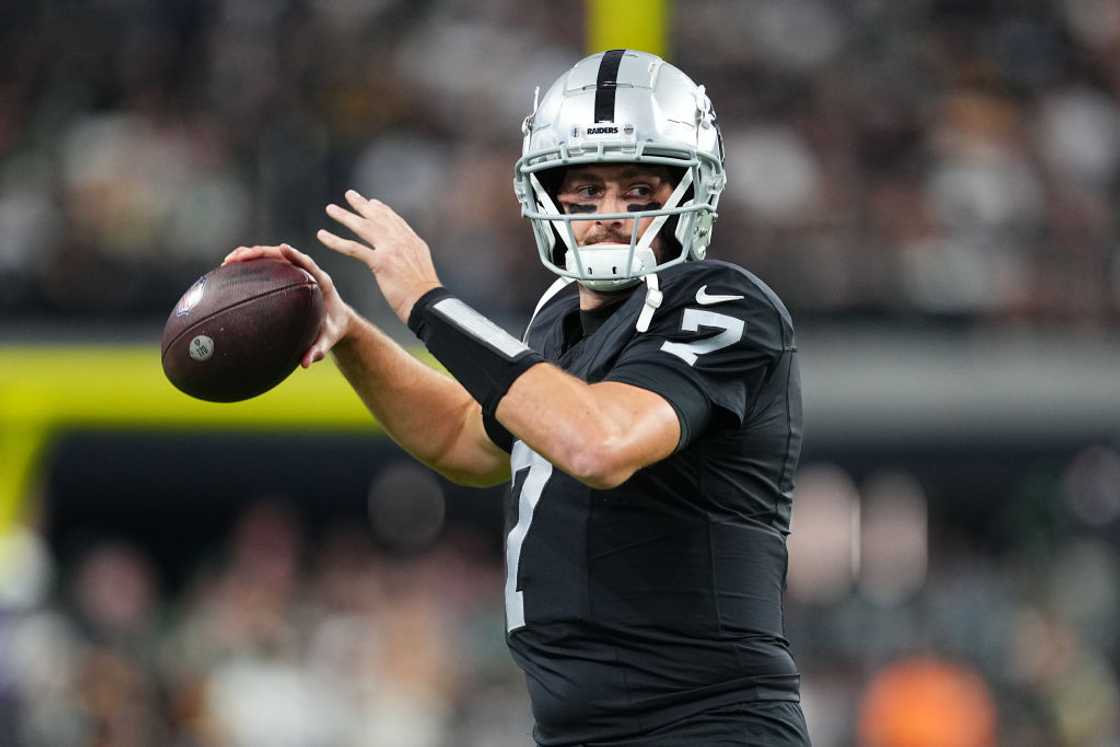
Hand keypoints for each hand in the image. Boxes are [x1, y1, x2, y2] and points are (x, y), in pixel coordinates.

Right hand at [222, 243, 355, 367]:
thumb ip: (320, 349)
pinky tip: (230, 271)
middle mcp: (307, 272)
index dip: (295, 255)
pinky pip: (267, 266)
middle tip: (237, 258)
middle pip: (283, 255)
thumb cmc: (333, 329)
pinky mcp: (286, 276)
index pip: (308, 263)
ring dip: (250, 255)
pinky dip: (250, 266)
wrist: (337, 322)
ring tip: (227, 261)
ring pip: (272, 257)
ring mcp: (295, 272)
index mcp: (322, 282)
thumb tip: (306, 364)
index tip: (282, 248)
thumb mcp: (329, 339)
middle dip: (260, 252)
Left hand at [317, 190, 441, 323]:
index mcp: (412, 241)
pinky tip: (322, 236)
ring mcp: (390, 249)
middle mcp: (401, 240)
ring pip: (362, 227)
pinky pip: (353, 248)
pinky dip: (335, 241)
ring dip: (344, 216)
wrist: (427, 302)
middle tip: (350, 195)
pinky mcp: (380, 262)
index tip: (371, 202)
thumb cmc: (424, 293)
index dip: (381, 209)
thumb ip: (411, 256)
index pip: (394, 220)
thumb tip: (406, 255)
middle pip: (377, 217)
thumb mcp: (421, 267)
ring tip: (330, 209)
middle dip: (362, 204)